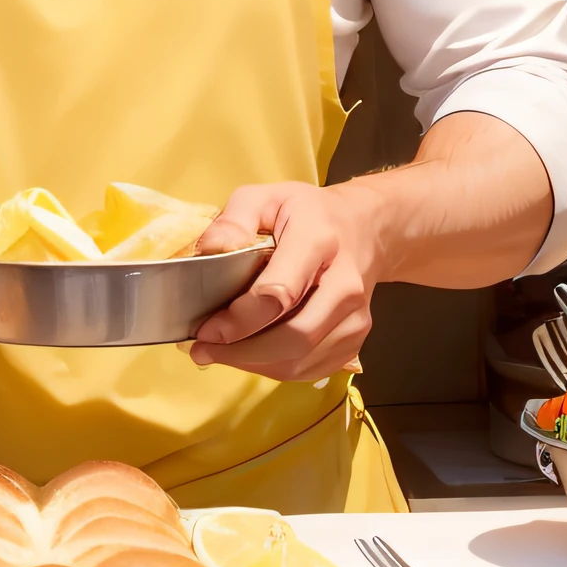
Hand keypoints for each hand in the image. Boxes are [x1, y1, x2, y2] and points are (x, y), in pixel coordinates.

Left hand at [186, 181, 375, 381]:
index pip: (280, 293)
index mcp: (319, 241)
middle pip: (293, 338)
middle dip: (241, 352)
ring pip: (300, 362)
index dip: (239, 320)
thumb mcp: (267, 196)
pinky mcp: (356, 339)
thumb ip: (235, 219)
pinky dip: (274, 368)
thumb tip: (208, 251)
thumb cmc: (308, 213)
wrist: (363, 229)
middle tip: (204, 350)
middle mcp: (344, 284)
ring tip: (222, 353)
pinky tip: (252, 354)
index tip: (206, 329)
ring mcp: (355, 317)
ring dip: (253, 365)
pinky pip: (310, 370)